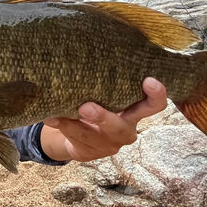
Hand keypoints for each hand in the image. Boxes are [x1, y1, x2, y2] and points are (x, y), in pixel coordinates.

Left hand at [41, 77, 166, 161]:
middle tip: (85, 107)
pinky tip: (50, 118)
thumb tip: (89, 52)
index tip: (149, 80)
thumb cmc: (100, 105)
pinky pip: (74, 139)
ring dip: (71, 123)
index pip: (153, 106)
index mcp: (135, 113)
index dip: (156, 95)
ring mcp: (107, 146)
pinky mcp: (89, 154)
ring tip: (55, 114)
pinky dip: (61, 127)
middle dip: (102, 117)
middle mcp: (125, 131)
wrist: (81, 137)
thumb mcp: (107, 96)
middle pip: (119, 127)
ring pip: (89, 135)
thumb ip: (107, 84)